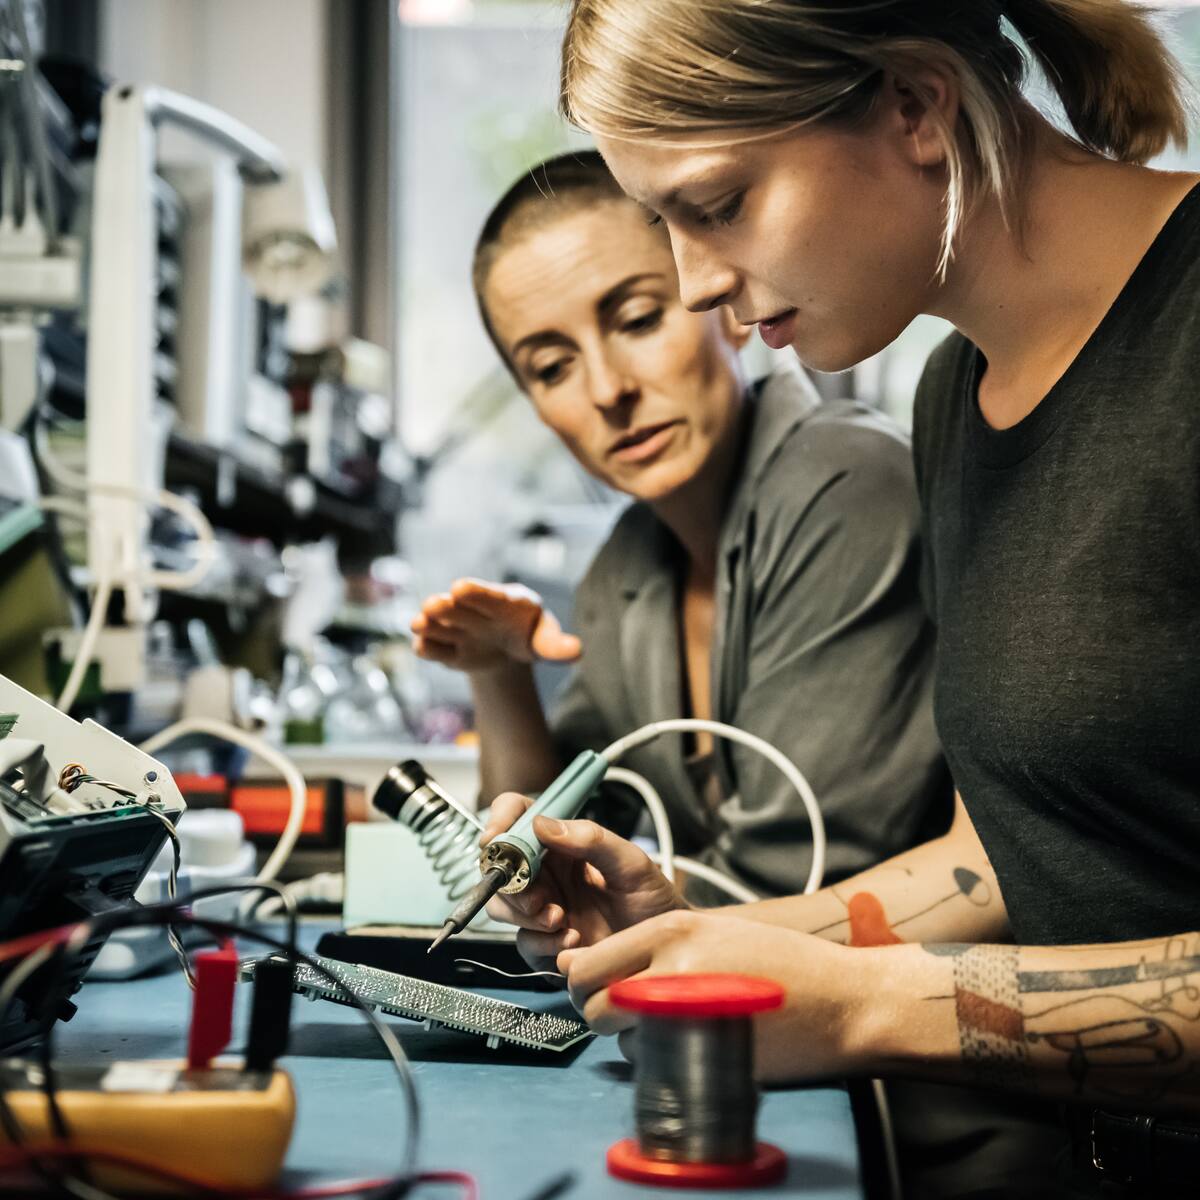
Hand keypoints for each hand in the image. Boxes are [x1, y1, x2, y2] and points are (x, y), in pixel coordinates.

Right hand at [411, 579, 580, 674]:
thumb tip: (577, 651)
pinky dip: (428, 647)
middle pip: (459, 608)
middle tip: (433, 605)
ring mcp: (460, 630)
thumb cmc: (530, 635)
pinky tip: (421, 646)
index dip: (475, 592)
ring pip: (441, 625)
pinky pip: (436, 648)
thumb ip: (556, 646)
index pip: (489, 595)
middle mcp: (476, 613)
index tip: (460, 588)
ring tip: (419, 624)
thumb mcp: (545, 640)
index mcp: (504, 603)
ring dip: (430, 624)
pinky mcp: (449, 650)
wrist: (509, 650)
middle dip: (446, 607)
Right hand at [481, 792, 685, 970]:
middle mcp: (548, 871)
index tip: (496, 838)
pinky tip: (572, 942)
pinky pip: (523, 942)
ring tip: (561, 921)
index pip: (519, 816)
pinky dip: (542, 944)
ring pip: (503, 905)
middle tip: (537, 898)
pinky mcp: (546, 943)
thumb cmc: (655, 901)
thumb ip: (592, 839)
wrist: (664, 951)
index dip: (500, 821)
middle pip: (500, 865)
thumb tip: (543, 824)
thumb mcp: (632, 863)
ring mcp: (544, 907)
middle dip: (510, 882)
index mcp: (564, 842)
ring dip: (525, 914)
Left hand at [558, 910, 871, 1082]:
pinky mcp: (707, 1054)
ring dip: (634, 1037)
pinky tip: (695, 1042)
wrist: (842, 999)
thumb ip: (646, 947)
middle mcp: (670, 967)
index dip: (585, 985)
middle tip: (628, 1013)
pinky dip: (661, 1059)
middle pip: (593, 1006)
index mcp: (670, 930)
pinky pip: (653, 1064)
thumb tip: (578, 964)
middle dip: (602, 1015)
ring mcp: (688, 1014)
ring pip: (620, 1038)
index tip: (601, 990)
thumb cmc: (779, 961)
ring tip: (676, 1022)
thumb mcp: (710, 933)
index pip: (588, 966)